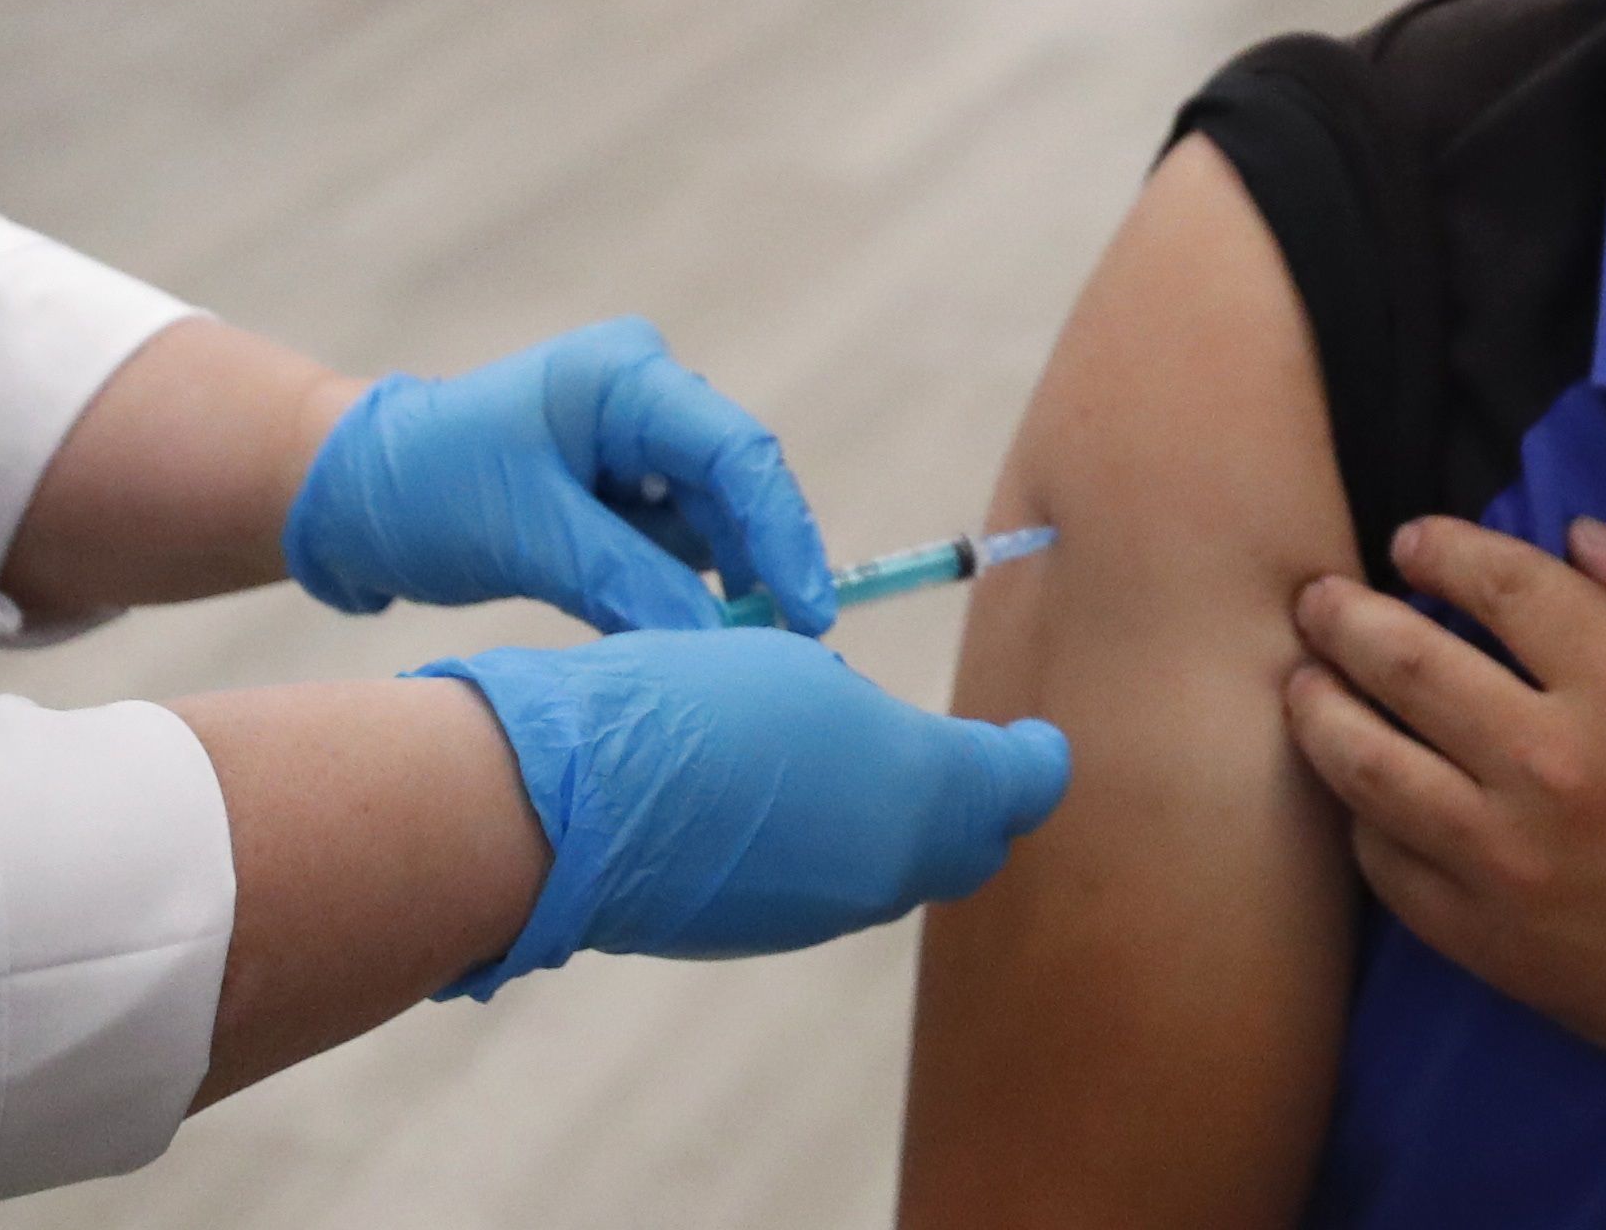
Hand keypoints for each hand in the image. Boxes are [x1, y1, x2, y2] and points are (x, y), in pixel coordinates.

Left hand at [286, 318, 838, 633]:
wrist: (348, 498)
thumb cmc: (428, 491)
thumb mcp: (531, 538)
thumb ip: (631, 583)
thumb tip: (721, 642)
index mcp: (626, 377)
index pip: (736, 453)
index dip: (782, 534)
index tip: (807, 613)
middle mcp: (644, 397)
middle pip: (735, 488)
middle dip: (761, 567)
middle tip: (786, 651)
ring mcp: (632, 443)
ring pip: (710, 524)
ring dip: (721, 588)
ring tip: (737, 658)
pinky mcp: (616, 491)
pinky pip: (672, 546)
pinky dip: (680, 594)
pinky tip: (688, 642)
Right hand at [423, 633, 1071, 984]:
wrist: (568, 805)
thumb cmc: (690, 709)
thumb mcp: (798, 674)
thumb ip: (875, 723)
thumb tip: (894, 747)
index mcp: (920, 801)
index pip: (1012, 796)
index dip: (1031, 766)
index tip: (1037, 745)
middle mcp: (882, 876)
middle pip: (962, 848)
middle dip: (975, 805)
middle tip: (968, 757)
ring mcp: (810, 912)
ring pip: (887, 872)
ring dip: (890, 826)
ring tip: (857, 765)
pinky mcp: (747, 931)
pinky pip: (816, 887)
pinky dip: (820, 846)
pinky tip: (776, 800)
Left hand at [1284, 515, 1605, 1073]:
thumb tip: (1575, 534)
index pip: (1498, 583)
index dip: (1440, 550)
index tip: (1409, 542)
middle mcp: (1550, 761)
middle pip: (1406, 664)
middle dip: (1346, 618)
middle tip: (1315, 599)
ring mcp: (1508, 857)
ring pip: (1370, 767)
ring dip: (1319, 712)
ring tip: (1299, 682)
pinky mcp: (1490, 938)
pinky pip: (1390, 868)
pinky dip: (1360, 820)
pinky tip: (1354, 790)